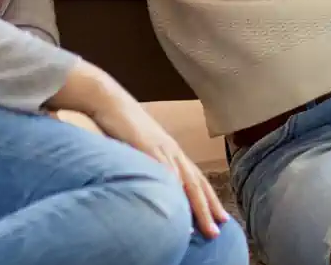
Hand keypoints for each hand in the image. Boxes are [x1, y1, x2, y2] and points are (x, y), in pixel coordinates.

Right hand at [47, 64, 228, 238]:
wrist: (109, 100)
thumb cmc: (123, 124)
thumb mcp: (141, 146)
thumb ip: (150, 163)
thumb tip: (155, 183)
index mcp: (171, 150)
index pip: (196, 178)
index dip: (209, 198)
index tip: (220, 217)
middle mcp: (171, 150)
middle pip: (196, 182)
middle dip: (209, 207)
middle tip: (220, 229)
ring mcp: (160, 147)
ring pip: (185, 180)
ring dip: (197, 205)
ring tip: (206, 225)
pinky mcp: (145, 145)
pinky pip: (162, 168)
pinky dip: (172, 186)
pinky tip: (178, 200)